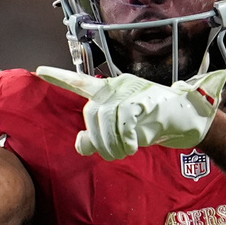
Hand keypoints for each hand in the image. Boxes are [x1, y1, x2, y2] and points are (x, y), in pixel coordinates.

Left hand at [36, 66, 225, 160]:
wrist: (187, 118)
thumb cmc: (153, 123)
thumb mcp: (122, 132)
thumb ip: (98, 137)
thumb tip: (80, 143)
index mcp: (109, 91)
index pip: (80, 82)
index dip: (59, 77)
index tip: (38, 70)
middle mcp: (116, 87)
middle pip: (91, 114)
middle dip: (99, 140)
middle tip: (114, 153)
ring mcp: (131, 92)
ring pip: (105, 119)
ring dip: (112, 143)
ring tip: (125, 151)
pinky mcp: (145, 100)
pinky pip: (124, 121)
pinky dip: (126, 138)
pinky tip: (134, 145)